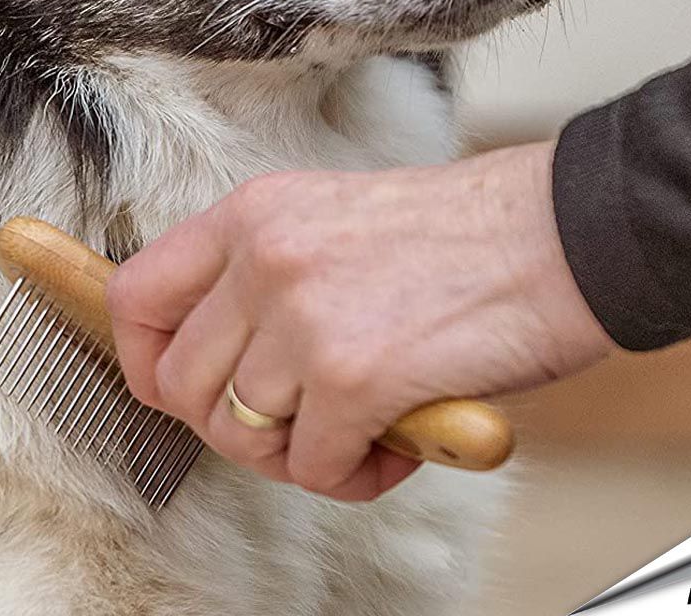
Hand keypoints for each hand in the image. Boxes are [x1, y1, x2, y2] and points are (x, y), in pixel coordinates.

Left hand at [106, 142, 614, 501]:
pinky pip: (312, 468)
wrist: (555, 234)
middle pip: (182, 384)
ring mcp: (304, 317)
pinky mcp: (354, 377)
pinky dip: (351, 476)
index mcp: (252, 212)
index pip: (134, 295)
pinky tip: (394, 445)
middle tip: (297, 424)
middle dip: (233, 424)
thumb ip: (259, 279)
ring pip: (242, 434)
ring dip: (297, 454)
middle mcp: (264, 258)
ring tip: (356, 431)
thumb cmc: (455, 237)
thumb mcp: (328, 221)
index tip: (182, 389)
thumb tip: (214, 364)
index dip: (144, 360)